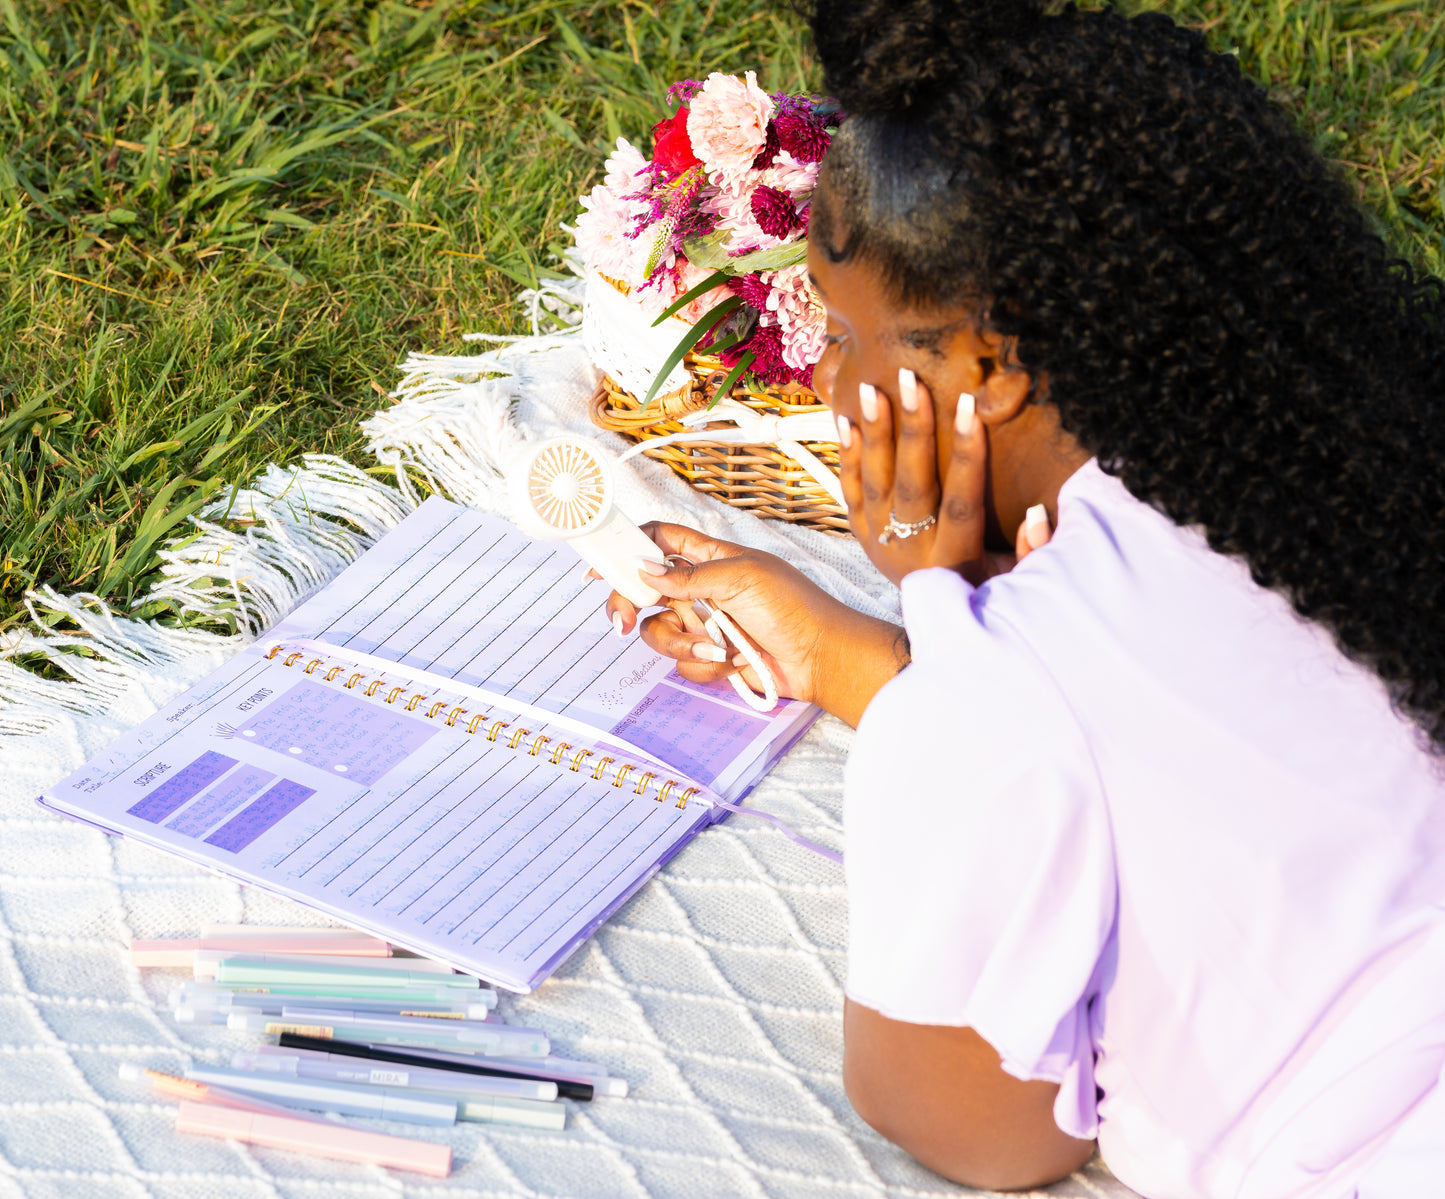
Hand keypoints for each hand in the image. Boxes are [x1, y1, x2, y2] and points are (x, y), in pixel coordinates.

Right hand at [604, 523, 909, 725]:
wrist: (821, 658)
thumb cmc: (794, 608)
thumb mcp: (742, 577)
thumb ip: (689, 575)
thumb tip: (645, 569)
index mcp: (710, 558)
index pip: (660, 542)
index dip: (629, 548)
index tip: (601, 564)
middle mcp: (702, 589)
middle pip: (644, 590)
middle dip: (629, 605)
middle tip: (621, 620)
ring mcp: (704, 624)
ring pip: (659, 632)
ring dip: (682, 643)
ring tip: (717, 646)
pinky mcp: (710, 657)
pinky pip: (682, 663)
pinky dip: (705, 665)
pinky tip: (732, 662)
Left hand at [837, 369, 1049, 586]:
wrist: (930, 625)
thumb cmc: (983, 592)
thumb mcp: (1012, 584)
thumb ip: (1029, 553)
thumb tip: (1039, 513)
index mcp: (952, 561)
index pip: (962, 502)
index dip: (968, 456)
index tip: (972, 408)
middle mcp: (911, 552)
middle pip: (911, 484)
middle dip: (912, 430)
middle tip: (912, 380)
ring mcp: (880, 543)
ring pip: (874, 483)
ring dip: (873, 433)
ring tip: (871, 387)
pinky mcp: (861, 535)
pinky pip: (850, 491)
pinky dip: (847, 456)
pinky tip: (846, 419)